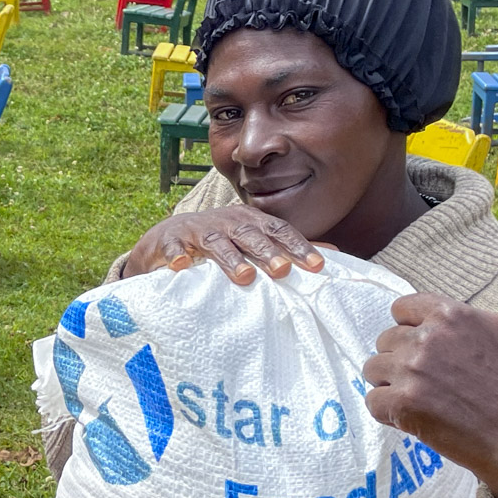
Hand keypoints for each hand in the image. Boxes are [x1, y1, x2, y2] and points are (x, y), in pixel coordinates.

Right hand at [122, 205, 324, 282]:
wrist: (166, 237)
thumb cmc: (218, 241)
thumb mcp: (252, 241)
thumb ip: (287, 247)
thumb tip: (332, 255)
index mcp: (249, 221)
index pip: (278, 230)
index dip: (297, 246)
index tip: (317, 266)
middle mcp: (226, 222)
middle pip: (249, 235)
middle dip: (266, 252)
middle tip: (283, 271)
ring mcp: (196, 231)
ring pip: (216, 242)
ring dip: (230, 258)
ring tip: (244, 276)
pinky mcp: (168, 242)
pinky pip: (172, 248)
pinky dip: (177, 255)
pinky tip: (182, 265)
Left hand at [362, 230, 497, 497]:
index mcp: (449, 312)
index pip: (401, 310)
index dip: (415, 332)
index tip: (440, 353)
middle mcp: (426, 337)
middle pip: (386, 341)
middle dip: (405, 362)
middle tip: (440, 383)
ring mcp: (411, 371)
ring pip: (374, 371)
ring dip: (394, 387)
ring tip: (430, 400)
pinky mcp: (402, 405)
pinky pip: (373, 403)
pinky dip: (391, 414)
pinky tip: (421, 418)